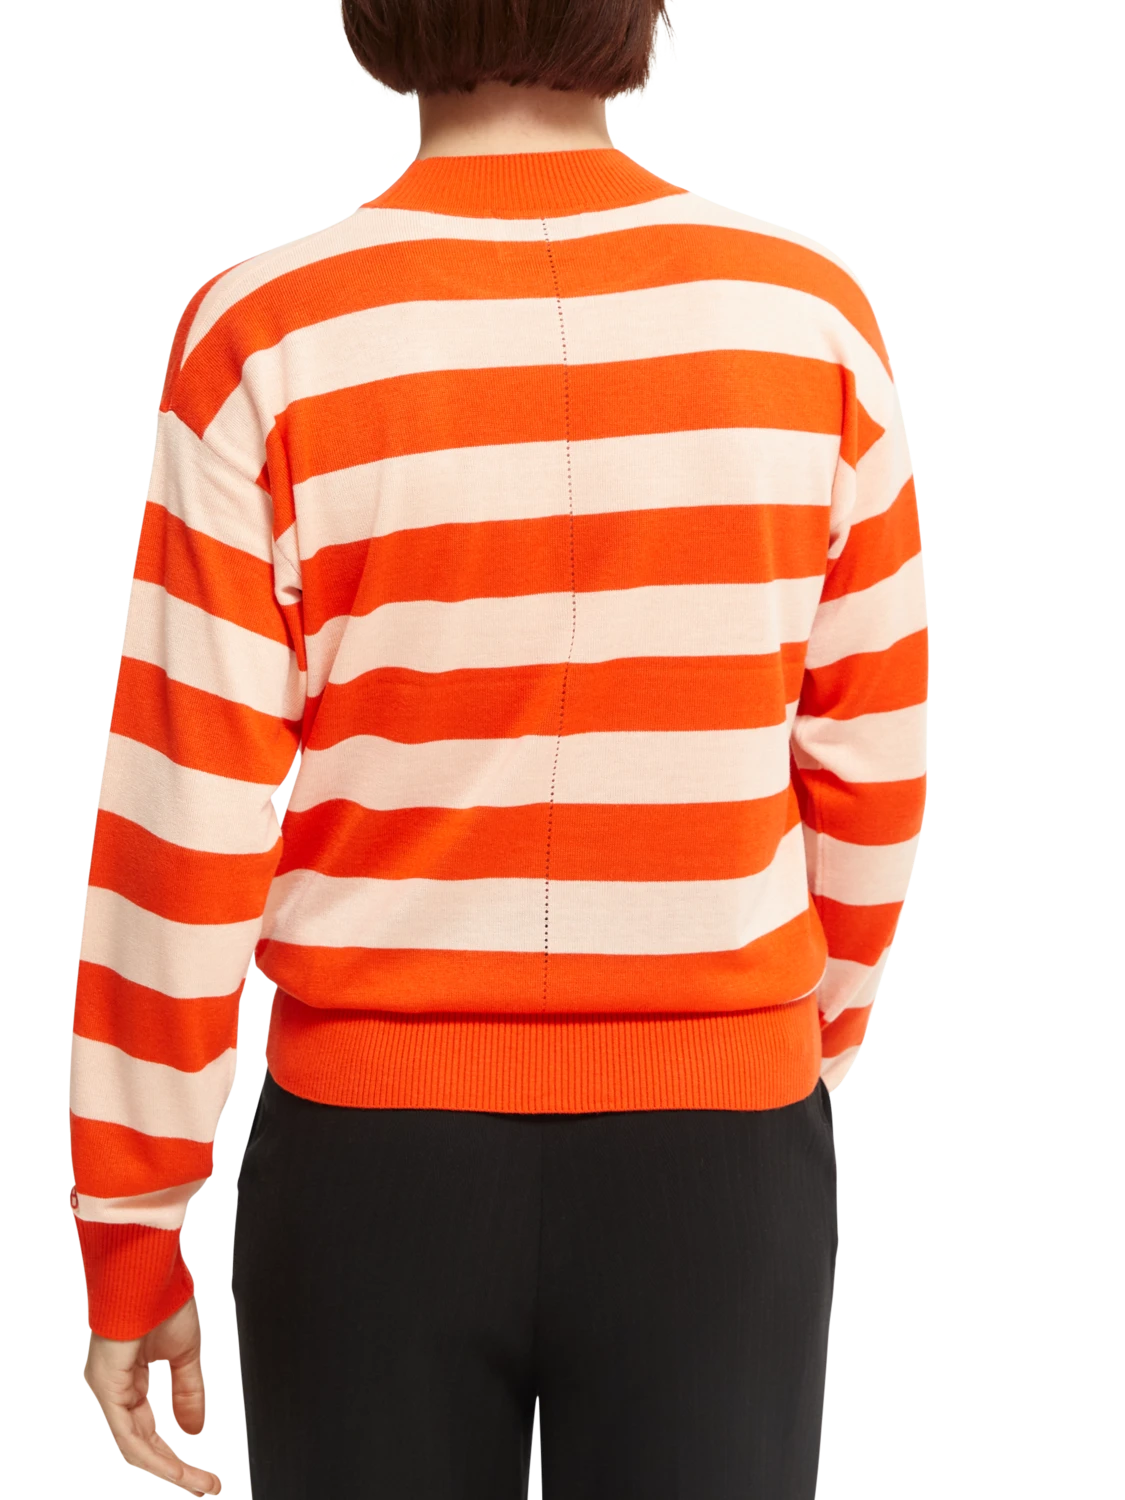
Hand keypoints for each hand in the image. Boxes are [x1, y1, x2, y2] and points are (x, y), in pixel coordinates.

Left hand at [81, 1293, 221, 1496]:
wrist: (150, 1272)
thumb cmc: (162, 1300)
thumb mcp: (184, 1354)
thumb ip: (188, 1392)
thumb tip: (195, 1430)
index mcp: (129, 1380)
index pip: (148, 1429)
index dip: (176, 1453)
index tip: (205, 1472)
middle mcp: (114, 1389)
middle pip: (142, 1443)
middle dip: (177, 1469)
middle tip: (208, 1486)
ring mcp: (108, 1389)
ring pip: (135, 1444)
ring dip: (170, 1469)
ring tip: (201, 1484)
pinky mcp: (108, 1386)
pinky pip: (129, 1433)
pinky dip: (154, 1453)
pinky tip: (175, 1467)